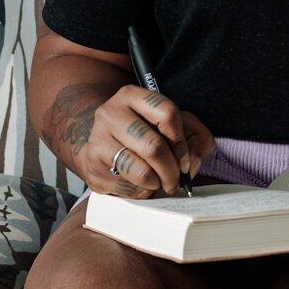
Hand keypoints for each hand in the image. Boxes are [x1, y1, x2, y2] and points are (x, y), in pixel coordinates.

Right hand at [85, 85, 214, 198]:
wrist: (101, 145)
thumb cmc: (145, 134)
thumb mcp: (174, 125)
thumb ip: (196, 137)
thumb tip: (192, 163)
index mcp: (132, 96)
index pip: (167, 113)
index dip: (181, 142)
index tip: (185, 160)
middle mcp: (111, 113)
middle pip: (154, 147)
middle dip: (172, 170)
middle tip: (175, 180)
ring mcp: (98, 140)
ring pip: (141, 172)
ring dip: (157, 183)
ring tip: (158, 182)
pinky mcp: (92, 166)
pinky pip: (127, 188)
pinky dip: (141, 192)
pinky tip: (139, 184)